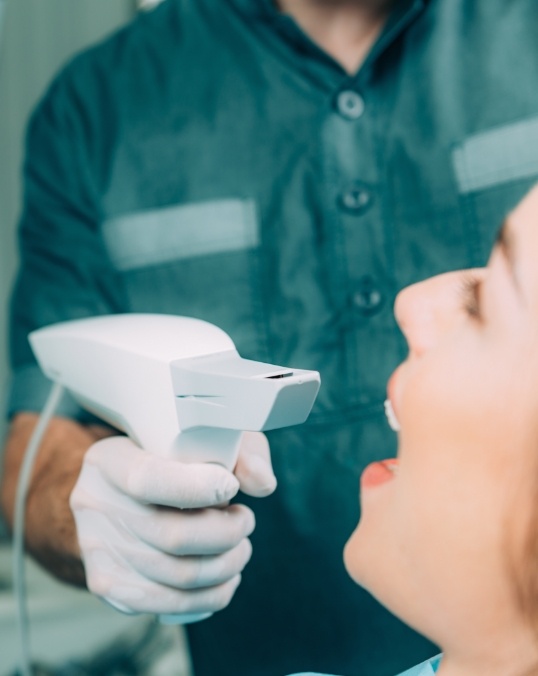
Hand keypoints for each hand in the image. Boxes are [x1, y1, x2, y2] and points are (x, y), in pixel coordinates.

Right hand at [69, 432, 275, 618]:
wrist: (124, 488)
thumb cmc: (173, 457)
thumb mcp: (203, 436)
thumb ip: (239, 450)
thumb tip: (262, 484)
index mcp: (109, 460)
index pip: (148, 479)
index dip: (198, 488)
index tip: (231, 486)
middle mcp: (94, 504)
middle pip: (171, 535)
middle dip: (226, 533)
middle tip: (244, 520)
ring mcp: (97, 549)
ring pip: (177, 575)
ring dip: (226, 565)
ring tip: (240, 546)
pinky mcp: (108, 584)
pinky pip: (168, 604)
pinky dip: (211, 595)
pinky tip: (227, 576)